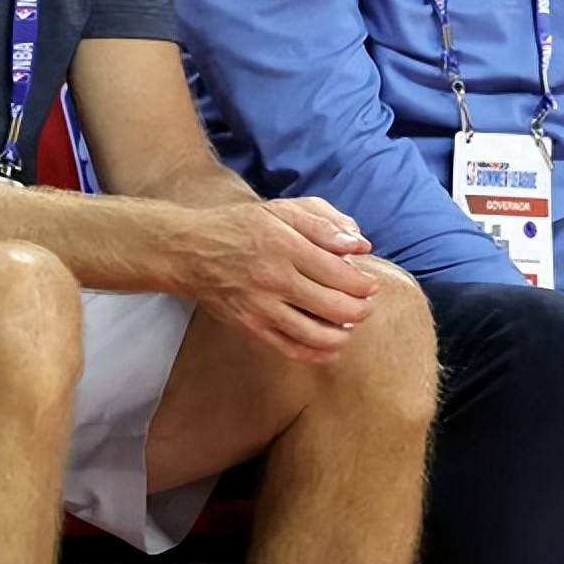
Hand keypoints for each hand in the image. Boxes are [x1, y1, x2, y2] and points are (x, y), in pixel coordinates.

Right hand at [182, 199, 378, 363]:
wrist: (192, 250)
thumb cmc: (242, 227)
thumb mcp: (282, 210)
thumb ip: (323, 223)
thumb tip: (360, 245)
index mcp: (284, 244)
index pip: (339, 273)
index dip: (363, 284)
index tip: (371, 285)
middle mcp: (273, 278)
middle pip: (333, 306)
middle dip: (360, 309)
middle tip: (366, 305)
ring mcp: (260, 307)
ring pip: (316, 334)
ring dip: (344, 333)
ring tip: (350, 323)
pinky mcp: (250, 328)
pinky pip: (292, 349)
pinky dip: (319, 352)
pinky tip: (332, 345)